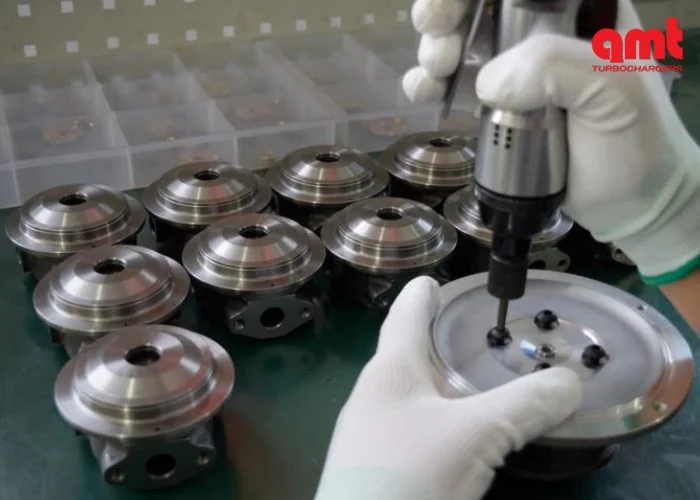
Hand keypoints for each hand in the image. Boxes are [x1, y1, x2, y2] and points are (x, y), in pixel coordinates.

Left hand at [314, 277, 581, 499]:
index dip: (423, 294)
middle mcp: (374, 397)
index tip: (433, 279)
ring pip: (414, 397)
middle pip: (409, 356)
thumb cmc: (409, 475)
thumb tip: (571, 381)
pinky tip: (462, 437)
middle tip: (477, 334)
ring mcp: (371, 437)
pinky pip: (417, 431)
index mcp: (390, 372)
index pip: (406, 315)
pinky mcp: (378, 471)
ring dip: (443, 387)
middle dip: (440, 344)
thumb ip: (525, 405)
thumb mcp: (477, 435)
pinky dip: (444, 423)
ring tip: (477, 384)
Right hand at [404, 0, 699, 284]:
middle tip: (440, 50)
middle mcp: (544, 32)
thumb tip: (486, 82)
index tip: (454, 13)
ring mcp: (518, 72)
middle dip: (448, 16)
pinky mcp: (497, 108)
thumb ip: (554, 66)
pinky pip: (453, 85)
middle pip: (481, 9)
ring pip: (460, 40)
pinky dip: (427, 83)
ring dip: (434, 50)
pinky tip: (424, 91)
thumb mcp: (611, 87)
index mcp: (578, 13)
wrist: (631, 205)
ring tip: (435, 73)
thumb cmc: (636, 142)